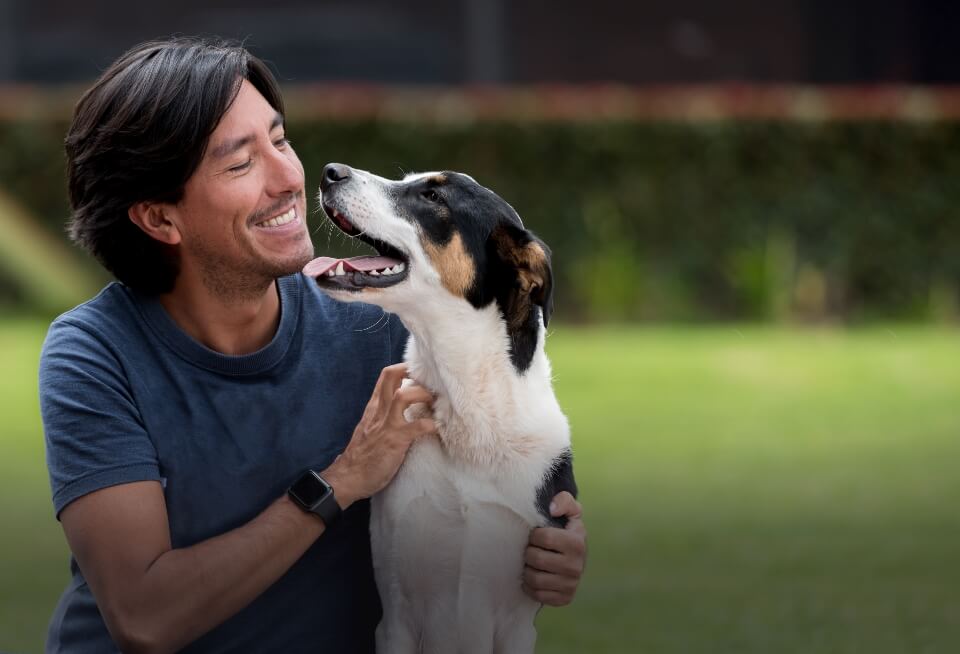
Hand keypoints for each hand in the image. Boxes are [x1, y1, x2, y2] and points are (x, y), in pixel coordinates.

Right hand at [323, 363, 436, 508]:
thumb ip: (384, 413)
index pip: (386, 376)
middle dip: (413, 372)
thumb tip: (402, 404)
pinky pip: (416, 427)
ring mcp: (387, 425)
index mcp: (374, 407)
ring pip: (403, 396)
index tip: (421, 372)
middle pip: (391, 376)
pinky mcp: (394, 441)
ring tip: (435, 402)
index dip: (405, 367)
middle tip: (431, 381)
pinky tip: (437, 428)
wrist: (349, 477)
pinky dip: (431, 425)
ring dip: (422, 395)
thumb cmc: (362, 454)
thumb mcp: (371, 426)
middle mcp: (379, 411)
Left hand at [522, 491, 586, 605]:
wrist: (576, 554)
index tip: (535, 535)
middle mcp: (576, 566)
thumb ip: (563, 501)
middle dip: (528, 552)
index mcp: (577, 543)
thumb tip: (552, 509)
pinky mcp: (564, 598)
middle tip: (530, 550)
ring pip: (534, 579)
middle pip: (536, 559)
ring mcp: (571, 585)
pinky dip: (530, 586)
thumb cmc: (567, 529)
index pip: (543, 537)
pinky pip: (538, 595)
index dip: (534, 535)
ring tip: (530, 563)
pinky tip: (533, 576)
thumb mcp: (570, 510)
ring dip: (527, 569)